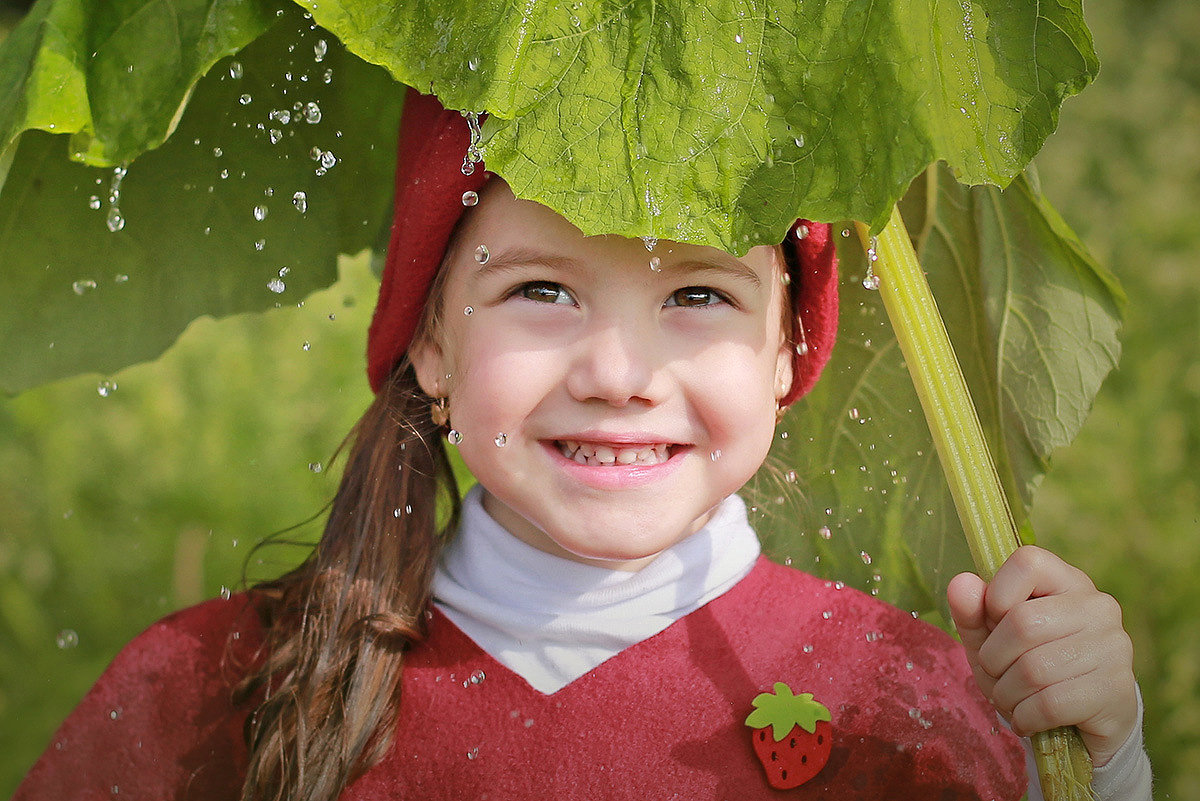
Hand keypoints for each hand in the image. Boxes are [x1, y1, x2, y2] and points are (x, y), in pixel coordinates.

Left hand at [947, 545, 1137, 766]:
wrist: (1080, 723)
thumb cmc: (1028, 667)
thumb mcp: (992, 638)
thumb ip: (973, 611)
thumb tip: (960, 582)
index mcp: (1067, 580)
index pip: (1027, 563)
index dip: (996, 596)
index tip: (994, 622)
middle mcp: (1097, 606)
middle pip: (1022, 623)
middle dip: (993, 659)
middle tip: (996, 674)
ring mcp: (1113, 646)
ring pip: (1034, 670)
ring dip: (1007, 694)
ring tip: (1011, 699)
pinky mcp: (1116, 690)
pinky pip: (1051, 704)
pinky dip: (1025, 717)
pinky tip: (1027, 718)